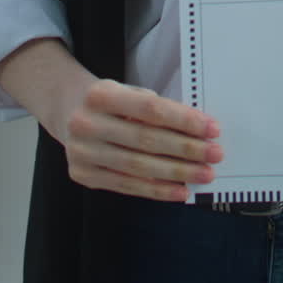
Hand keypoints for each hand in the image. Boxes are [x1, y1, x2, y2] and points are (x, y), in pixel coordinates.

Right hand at [64, 78, 222, 201]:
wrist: (67, 110)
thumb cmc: (110, 100)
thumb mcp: (128, 91)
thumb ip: (157, 108)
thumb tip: (198, 131)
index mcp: (100, 94)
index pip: (150, 110)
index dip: (183, 121)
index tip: (212, 128)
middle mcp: (86, 123)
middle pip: (145, 140)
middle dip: (186, 149)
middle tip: (214, 154)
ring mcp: (82, 152)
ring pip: (138, 167)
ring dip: (176, 173)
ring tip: (203, 174)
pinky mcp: (82, 175)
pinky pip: (126, 186)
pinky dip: (156, 190)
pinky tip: (179, 191)